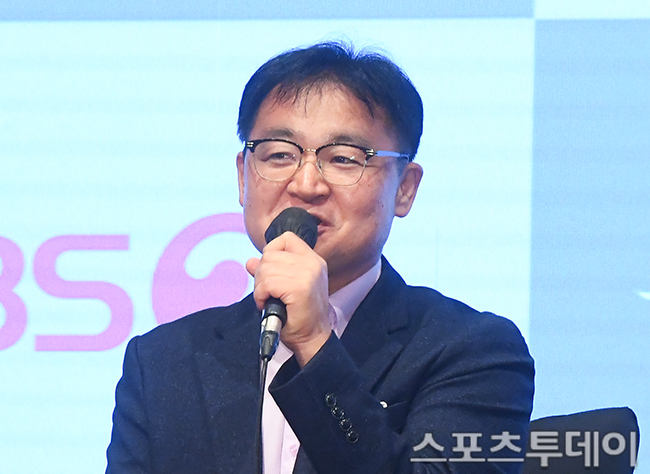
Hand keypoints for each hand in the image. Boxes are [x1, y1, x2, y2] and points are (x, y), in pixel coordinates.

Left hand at [246, 232, 330, 366]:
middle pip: (270, 254)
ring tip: (267, 299)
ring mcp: (308, 274)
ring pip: (266, 268)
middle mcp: (313, 263)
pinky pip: (267, 283)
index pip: (286, 238)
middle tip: (266, 292)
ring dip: (260, 287)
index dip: (270, 251)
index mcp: (313, 260)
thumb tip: (250, 262)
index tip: (270, 272)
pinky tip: (266, 304)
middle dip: (261, 274)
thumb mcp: (285, 288)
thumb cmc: (299, 315)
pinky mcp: (300, 288)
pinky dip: (260, 295)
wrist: (312, 338)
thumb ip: (270, 271)